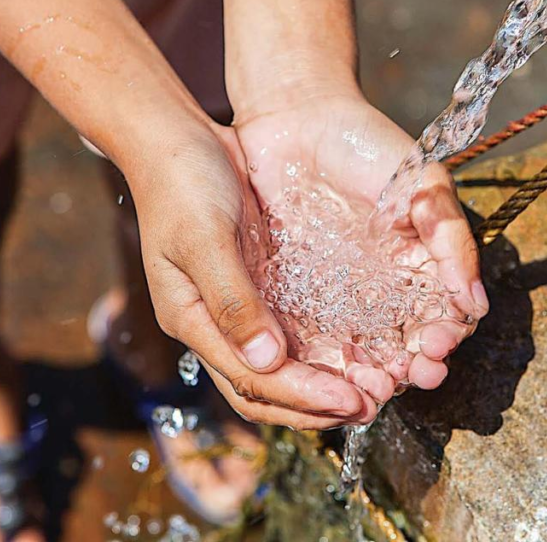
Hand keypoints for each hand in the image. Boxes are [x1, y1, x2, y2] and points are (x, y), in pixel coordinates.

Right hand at [124, 120, 378, 428]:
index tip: (348, 400)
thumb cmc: (182, 183)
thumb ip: (233, 299)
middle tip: (370, 406)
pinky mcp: (257, 285)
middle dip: (315, 406)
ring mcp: (235, 307)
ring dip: (321, 385)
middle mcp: (213, 323)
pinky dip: (320, 350)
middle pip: (265, 389)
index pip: (251, 380)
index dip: (301, 396)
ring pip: (278, 368)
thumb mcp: (205, 238)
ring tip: (371, 390)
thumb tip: (267, 361)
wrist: (175, 139)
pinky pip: (290, 331)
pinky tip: (356, 350)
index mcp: (192, 319)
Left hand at [234, 88, 488, 403]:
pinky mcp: (296, 296)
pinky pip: (314, 338)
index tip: (439, 344)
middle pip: (406, 345)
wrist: (297, 118)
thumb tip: (476, 304)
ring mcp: (340, 296)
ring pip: (362, 351)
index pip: (443, 317)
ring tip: (374, 386)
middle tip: (411, 375)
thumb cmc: (368, 145)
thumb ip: (451, 240)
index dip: (446, 337)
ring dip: (371, 375)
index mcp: (420, 266)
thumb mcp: (423, 184)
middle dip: (413, 367)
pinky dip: (326, 361)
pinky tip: (331, 371)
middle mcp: (384, 289)